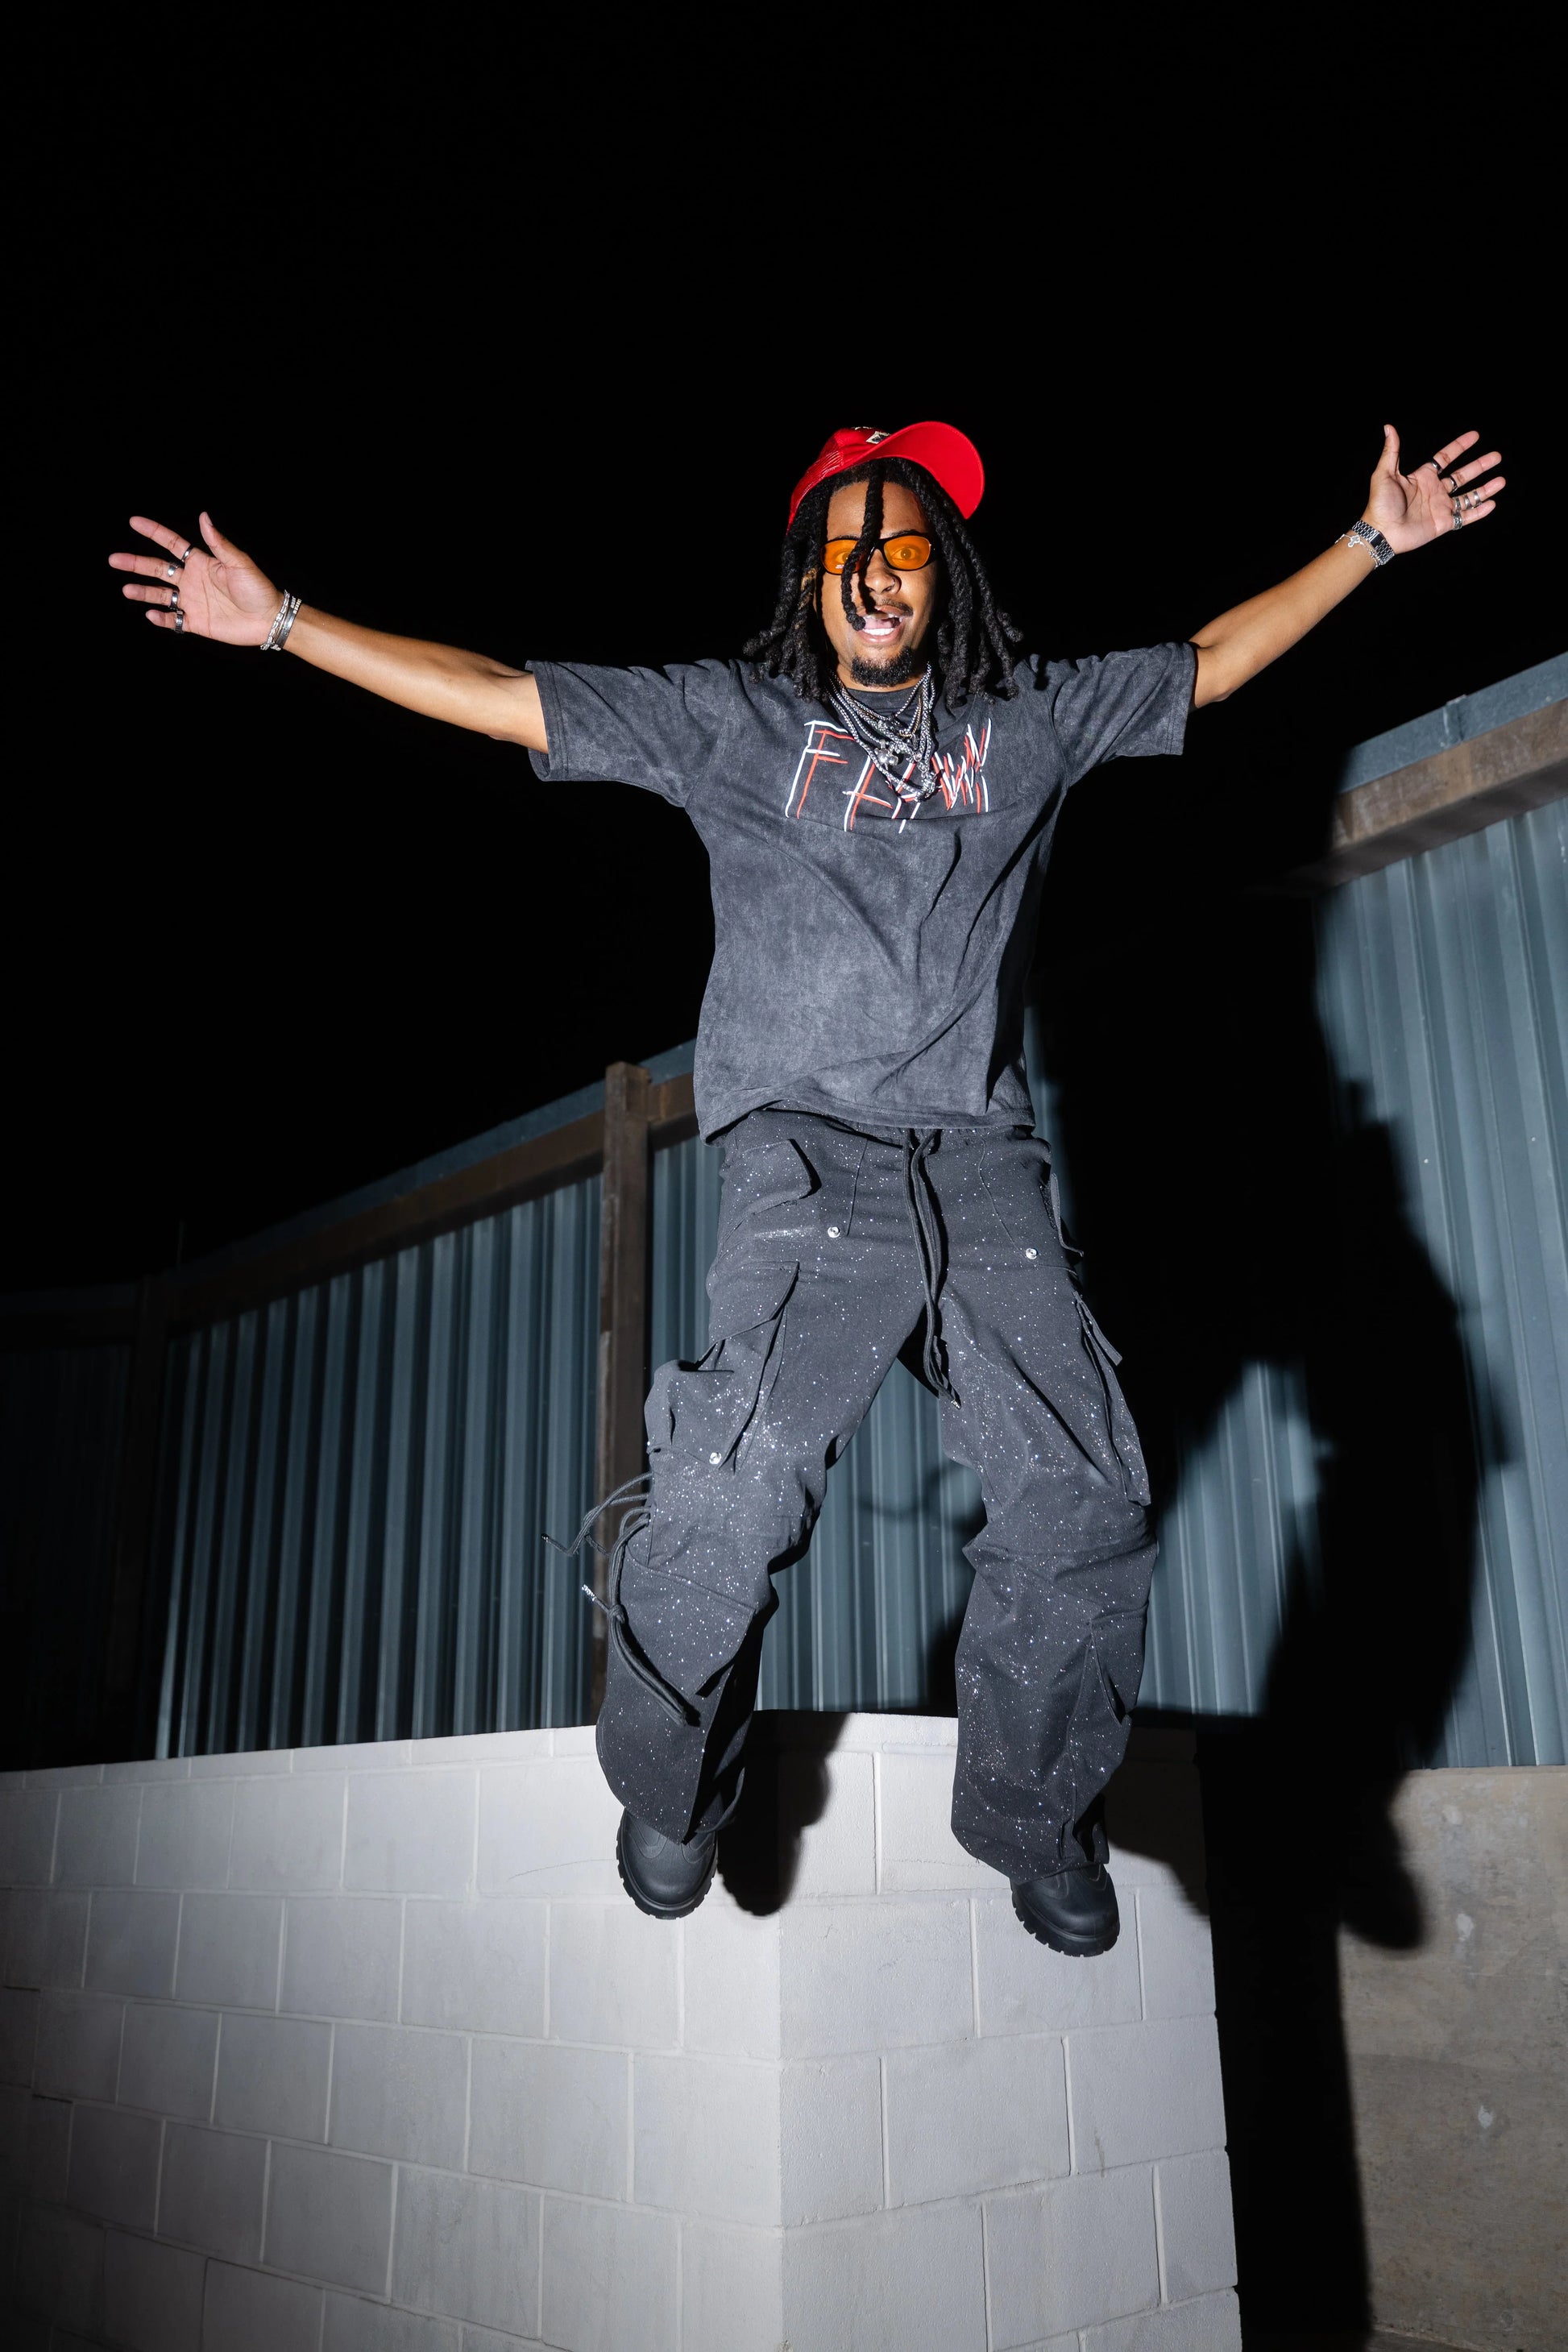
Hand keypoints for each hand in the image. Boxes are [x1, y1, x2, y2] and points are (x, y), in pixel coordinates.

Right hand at [108, 512, 282, 644]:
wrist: (269, 619)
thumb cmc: (258, 588)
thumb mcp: (239, 563)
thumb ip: (219, 543)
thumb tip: (203, 516)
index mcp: (200, 562)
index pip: (171, 544)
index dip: (153, 532)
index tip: (133, 521)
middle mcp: (192, 580)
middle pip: (157, 568)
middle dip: (135, 563)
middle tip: (114, 560)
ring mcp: (192, 601)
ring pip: (160, 594)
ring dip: (142, 592)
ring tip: (126, 590)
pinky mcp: (197, 622)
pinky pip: (174, 621)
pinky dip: (162, 619)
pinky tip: (151, 614)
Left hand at [1362, 425, 1505, 554]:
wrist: (1381, 533)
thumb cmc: (1380, 504)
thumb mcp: (1385, 473)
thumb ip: (1391, 451)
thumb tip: (1389, 427)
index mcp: (1423, 477)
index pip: (1446, 458)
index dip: (1460, 446)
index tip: (1475, 436)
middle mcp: (1435, 491)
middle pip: (1462, 475)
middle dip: (1480, 466)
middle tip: (1497, 456)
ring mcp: (1440, 508)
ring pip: (1468, 496)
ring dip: (1485, 489)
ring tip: (1502, 481)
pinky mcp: (1443, 524)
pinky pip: (1465, 517)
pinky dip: (1479, 511)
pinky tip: (1492, 503)